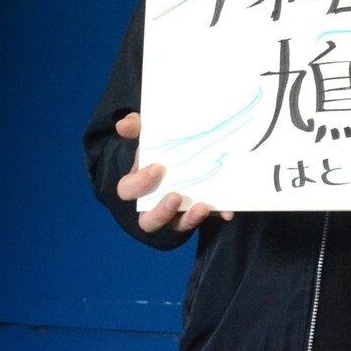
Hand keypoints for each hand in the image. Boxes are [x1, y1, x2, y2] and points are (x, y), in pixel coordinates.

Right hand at [115, 112, 233, 233]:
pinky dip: (218, 214)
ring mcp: (179, 212)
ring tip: (201, 207)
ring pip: (178, 226)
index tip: (158, 167)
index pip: (128, 190)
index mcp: (140, 184)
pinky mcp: (200, 211)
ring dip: (188, 219)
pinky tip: (227, 211)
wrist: (190, 149)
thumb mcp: (151, 135)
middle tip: (175, 195)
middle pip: (149, 221)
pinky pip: (209, 218)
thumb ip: (138, 127)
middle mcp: (156, 204)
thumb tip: (123, 124)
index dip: (140, 183)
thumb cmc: (163, 148)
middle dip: (160, 212)